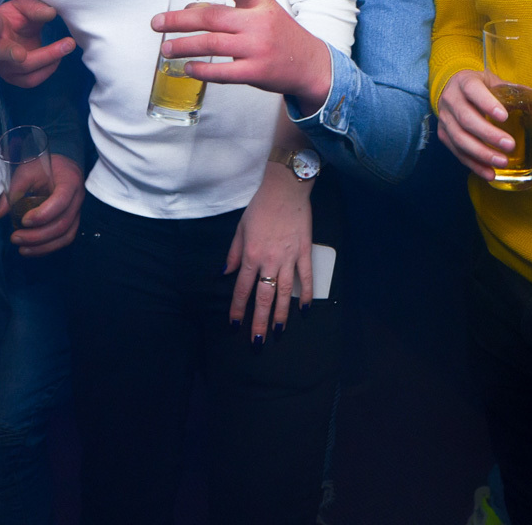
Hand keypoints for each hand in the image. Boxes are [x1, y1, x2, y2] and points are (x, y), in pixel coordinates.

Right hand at [0, 0, 76, 87]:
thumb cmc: (17, 16)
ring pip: (23, 69)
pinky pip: (31, 80)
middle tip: (21, 54)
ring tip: (67, 45)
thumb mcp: (25, 5)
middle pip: (2, 53)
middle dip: (13, 53)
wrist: (15, 33)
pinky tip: (58, 57)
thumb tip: (51, 13)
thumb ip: (35, 7)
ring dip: (47, 59)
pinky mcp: (13, 77)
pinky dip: (49, 69)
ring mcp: (2, 65)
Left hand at [0, 154, 85, 256]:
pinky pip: (64, 240)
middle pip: (62, 223)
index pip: (61, 200)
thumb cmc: (44, 167)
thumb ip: (14, 190)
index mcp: (69, 180)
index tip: (24, 220)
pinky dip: (48, 248)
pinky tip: (31, 250)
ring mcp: (77, 212)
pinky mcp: (73, 222)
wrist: (61, 167)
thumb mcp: (27, 171)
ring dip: (43, 246)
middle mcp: (78, 198)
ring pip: (65, 236)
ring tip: (22, 249)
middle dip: (38, 235)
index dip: (44, 214)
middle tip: (15, 238)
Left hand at [153, 0, 332, 108]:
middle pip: (212, 18)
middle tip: (156, 23)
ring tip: (166, 49)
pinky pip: (222, 72)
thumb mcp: (262, 13)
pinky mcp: (256, 72)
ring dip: (184, 46)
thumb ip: (229, 9)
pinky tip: (188, 68)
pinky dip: (201, 70)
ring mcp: (257, 49)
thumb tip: (188, 10)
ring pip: (212, 44)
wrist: (311, 64)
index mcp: (261, 4)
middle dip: (179, 21)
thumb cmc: (280, 35)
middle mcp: (258, 24)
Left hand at [226, 162, 313, 340]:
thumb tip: (225, 274)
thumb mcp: (240, 228)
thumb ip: (233, 253)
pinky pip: (305, 277)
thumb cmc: (260, 207)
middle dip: (259, 321)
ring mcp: (288, 258)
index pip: (242, 289)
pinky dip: (306, 294)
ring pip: (284, 292)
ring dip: (281, 314)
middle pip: (263, 297)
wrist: (285, 189)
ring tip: (278, 332)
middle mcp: (269, 261)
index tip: (235, 326)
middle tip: (257, 341)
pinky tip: (304, 310)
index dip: (238, 309)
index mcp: (251, 255)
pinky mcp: (304, 252)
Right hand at [434, 69, 531, 181]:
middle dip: (488, 134)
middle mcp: (451, 100)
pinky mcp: (444, 136)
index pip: (473, 91)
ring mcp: (445, 119)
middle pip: (466, 119)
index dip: (487, 103)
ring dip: (481, 153)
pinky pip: (458, 153)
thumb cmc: (480, 87)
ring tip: (502, 162)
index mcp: (465, 82)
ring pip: (460, 139)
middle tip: (510, 146)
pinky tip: (490, 173)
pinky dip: (474, 165)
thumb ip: (521, 93)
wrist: (451, 89)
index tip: (504, 117)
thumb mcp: (497, 83)